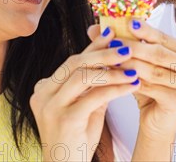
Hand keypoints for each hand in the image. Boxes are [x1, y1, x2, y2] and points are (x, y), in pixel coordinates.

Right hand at [30, 28, 140, 161]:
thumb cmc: (77, 140)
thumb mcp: (86, 106)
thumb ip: (94, 85)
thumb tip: (114, 59)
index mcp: (45, 88)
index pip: (72, 61)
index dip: (94, 47)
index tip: (113, 34)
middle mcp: (42, 93)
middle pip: (75, 63)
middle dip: (103, 53)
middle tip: (127, 47)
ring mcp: (50, 106)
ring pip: (82, 76)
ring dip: (111, 70)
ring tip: (133, 66)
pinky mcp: (63, 119)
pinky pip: (93, 97)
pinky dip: (115, 89)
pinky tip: (131, 85)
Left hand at [89, 22, 175, 152]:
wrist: (156, 122)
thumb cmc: (149, 88)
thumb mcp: (138, 61)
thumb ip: (122, 42)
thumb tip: (94, 27)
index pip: (163, 37)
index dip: (143, 29)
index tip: (125, 21)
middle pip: (159, 53)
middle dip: (133, 46)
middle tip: (112, 42)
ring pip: (154, 70)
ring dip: (130, 63)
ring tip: (110, 59)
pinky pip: (152, 87)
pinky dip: (133, 81)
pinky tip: (117, 78)